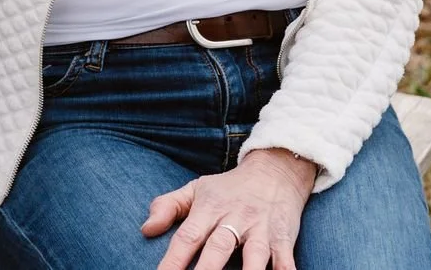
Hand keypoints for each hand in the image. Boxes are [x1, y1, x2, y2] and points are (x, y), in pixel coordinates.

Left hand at [142, 148, 315, 269]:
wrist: (276, 170)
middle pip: (218, 249)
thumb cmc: (229, 188)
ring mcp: (261, 228)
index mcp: (210, 209)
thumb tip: (145, 229)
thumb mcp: (197, 189)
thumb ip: (168, 207)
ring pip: (254, 255)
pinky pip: (285, 259)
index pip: (187, 237)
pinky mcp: (283, 237)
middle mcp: (235, 218)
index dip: (172, 261)